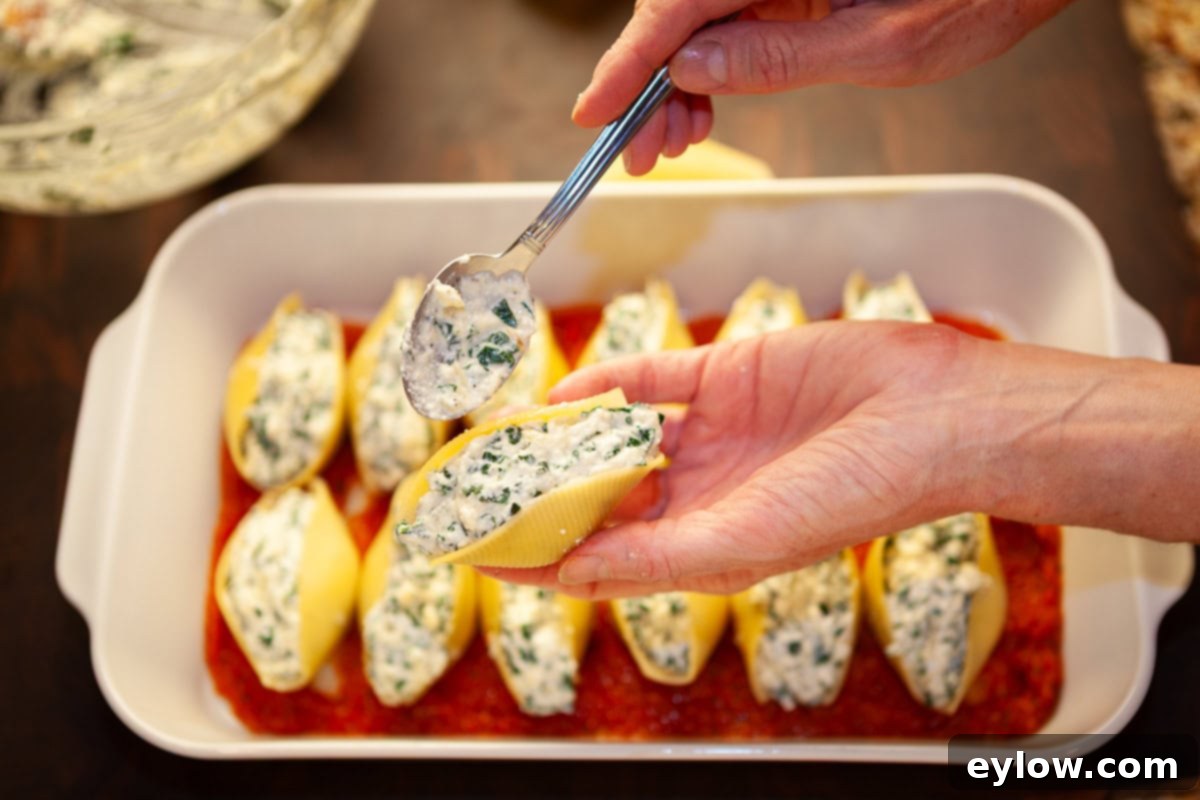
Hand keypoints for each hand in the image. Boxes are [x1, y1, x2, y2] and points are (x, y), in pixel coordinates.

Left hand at [484, 322, 1199, 598]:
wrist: (930, 416)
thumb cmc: (854, 494)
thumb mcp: (742, 541)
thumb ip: (650, 557)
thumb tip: (565, 575)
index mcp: (706, 546)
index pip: (602, 560)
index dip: (537, 560)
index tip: (475, 556)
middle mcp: (702, 494)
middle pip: (599, 498)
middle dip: (541, 496)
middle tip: (476, 490)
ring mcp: (712, 434)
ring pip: (616, 438)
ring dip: (565, 440)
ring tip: (504, 441)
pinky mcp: (725, 377)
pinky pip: (651, 381)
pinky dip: (606, 385)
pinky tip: (563, 392)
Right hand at [577, 0, 1073, 173]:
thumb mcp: (880, 45)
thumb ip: (779, 56)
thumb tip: (693, 72)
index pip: (679, 5)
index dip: (630, 62)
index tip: (596, 113)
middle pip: (677, 8)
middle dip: (652, 82)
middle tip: (645, 152)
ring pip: (695, 15)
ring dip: (676, 79)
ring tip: (678, 140)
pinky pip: (727, 14)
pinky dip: (709, 64)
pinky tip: (704, 104)